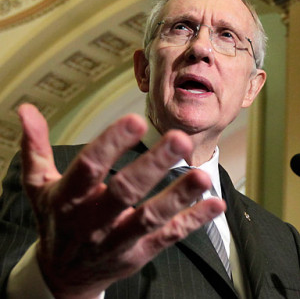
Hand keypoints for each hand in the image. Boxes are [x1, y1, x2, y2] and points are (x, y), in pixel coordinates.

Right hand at [19, 103, 225, 298]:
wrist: (62, 275)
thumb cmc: (54, 220)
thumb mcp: (39, 185)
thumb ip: (34, 146)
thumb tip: (25, 110)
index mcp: (69, 198)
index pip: (89, 168)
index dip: (110, 144)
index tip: (134, 121)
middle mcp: (94, 221)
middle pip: (125, 192)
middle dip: (152, 167)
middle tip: (178, 140)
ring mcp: (119, 240)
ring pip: (150, 218)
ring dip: (178, 196)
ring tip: (202, 176)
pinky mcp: (138, 254)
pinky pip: (167, 237)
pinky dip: (192, 222)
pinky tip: (214, 205)